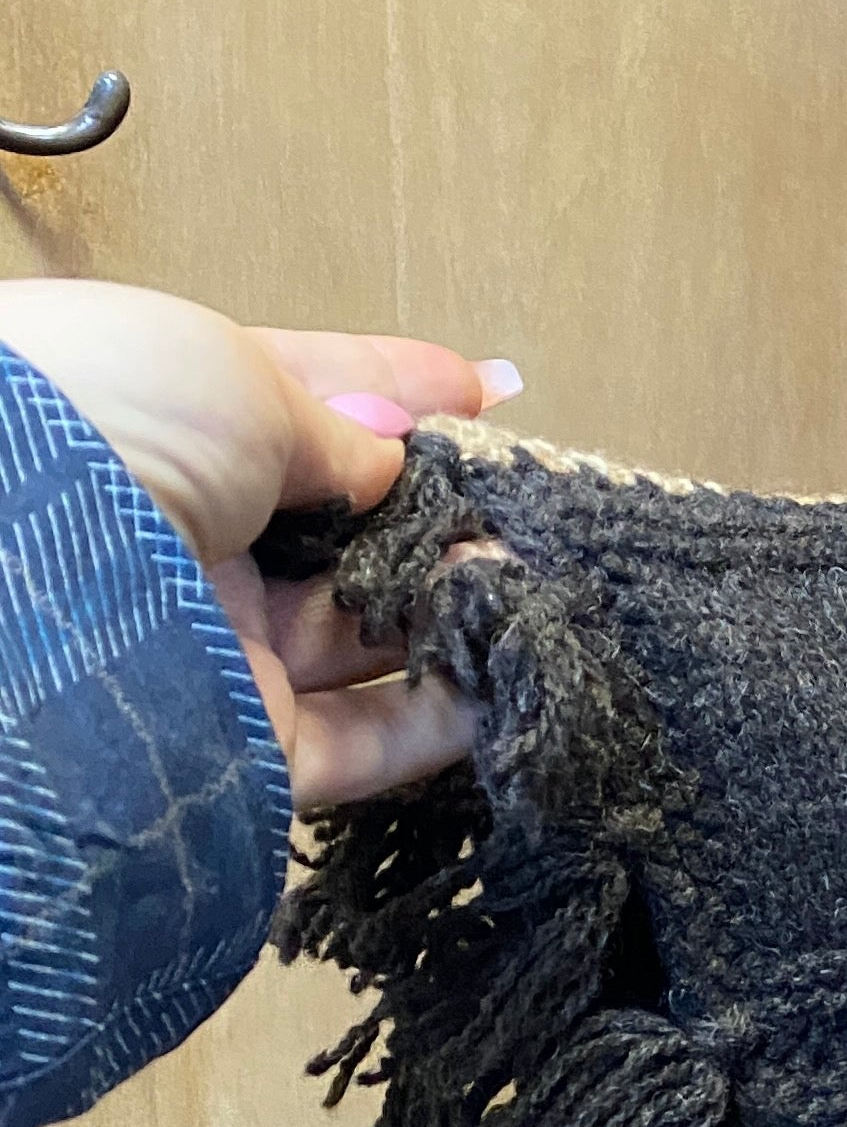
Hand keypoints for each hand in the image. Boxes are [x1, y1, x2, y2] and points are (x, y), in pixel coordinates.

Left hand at [0, 279, 511, 804]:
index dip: (392, 392)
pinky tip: (506, 671)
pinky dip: (443, 715)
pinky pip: (365, 740)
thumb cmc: (110, 428)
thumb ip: (337, 421)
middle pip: (338, 532)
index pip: (294, 408)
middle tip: (516, 498)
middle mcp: (183, 543)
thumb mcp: (234, 376)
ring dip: (448, 605)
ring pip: (360, 637)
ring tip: (516, 575)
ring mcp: (217, 651)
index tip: (482, 389)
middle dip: (433, 512)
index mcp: (157, 430)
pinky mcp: (252, 750)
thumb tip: (398, 458)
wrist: (23, 577)